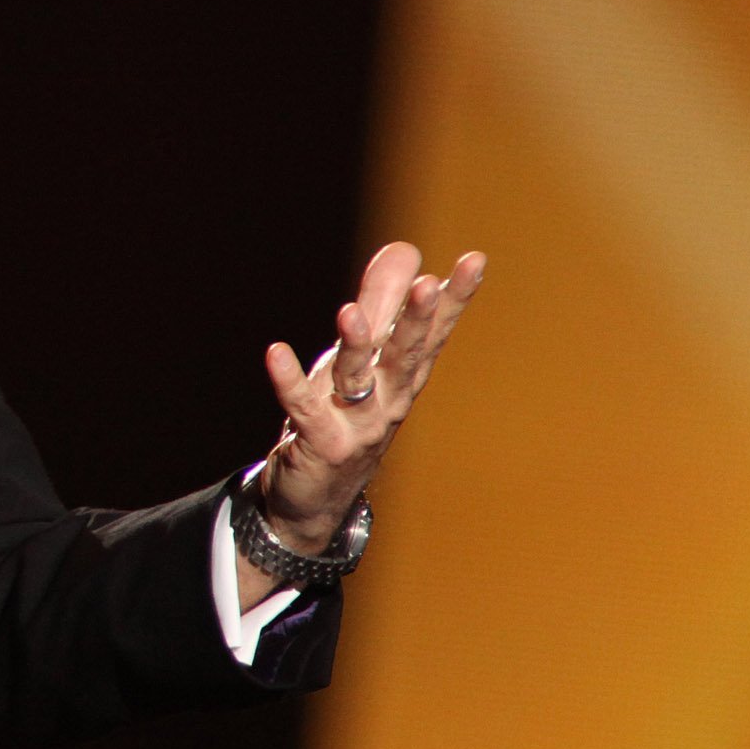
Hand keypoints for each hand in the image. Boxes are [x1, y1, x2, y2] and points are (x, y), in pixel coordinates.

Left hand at [254, 242, 486, 553]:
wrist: (317, 498)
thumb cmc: (344, 415)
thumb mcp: (365, 356)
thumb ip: (383, 302)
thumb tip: (405, 249)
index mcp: (403, 374)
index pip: (433, 330)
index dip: (454, 297)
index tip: (474, 260)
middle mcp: (387, 399)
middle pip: (405, 354)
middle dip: (416, 320)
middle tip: (427, 285)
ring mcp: (356, 424)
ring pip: (358, 380)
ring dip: (356, 346)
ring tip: (349, 311)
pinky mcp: (319, 442)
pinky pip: (303, 408)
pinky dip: (288, 381)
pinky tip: (275, 353)